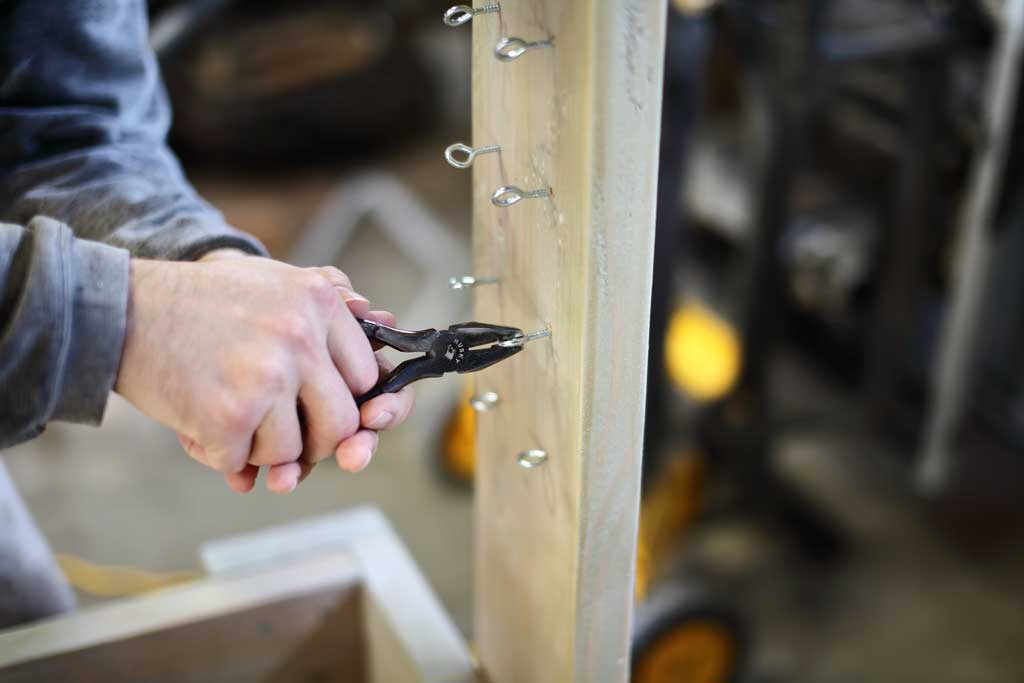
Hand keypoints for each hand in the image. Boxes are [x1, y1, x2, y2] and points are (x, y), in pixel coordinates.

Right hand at [115, 256, 410, 492]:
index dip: (349, 405)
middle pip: (342, 424)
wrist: (119, 310)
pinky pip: (244, 464)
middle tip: (279, 433)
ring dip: (261, 451)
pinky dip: (221, 457)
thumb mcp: (274, 281)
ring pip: (294, 452)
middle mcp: (302, 337)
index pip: (369, 378)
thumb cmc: (200, 303)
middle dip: (314, 443)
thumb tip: (385, 323)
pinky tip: (198, 426)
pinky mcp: (230, 414)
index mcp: (320, 303)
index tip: (324, 411)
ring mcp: (267, 377)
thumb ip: (331, 301)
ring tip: (228, 416)